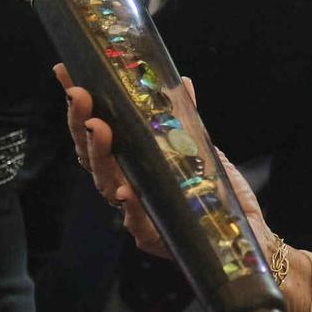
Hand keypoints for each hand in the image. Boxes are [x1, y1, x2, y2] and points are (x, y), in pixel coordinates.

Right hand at [56, 66, 311, 311]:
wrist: (245, 235)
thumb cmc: (217, 194)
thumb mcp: (202, 150)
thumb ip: (187, 120)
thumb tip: (182, 81)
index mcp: (132, 164)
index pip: (97, 133)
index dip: (79, 107)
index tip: (66, 74)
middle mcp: (127, 187)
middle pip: (93, 157)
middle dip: (82, 124)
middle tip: (79, 95)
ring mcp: (136, 213)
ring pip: (108, 185)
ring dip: (101, 155)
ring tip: (98, 128)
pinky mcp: (154, 237)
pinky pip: (137, 221)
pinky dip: (131, 206)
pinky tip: (127, 191)